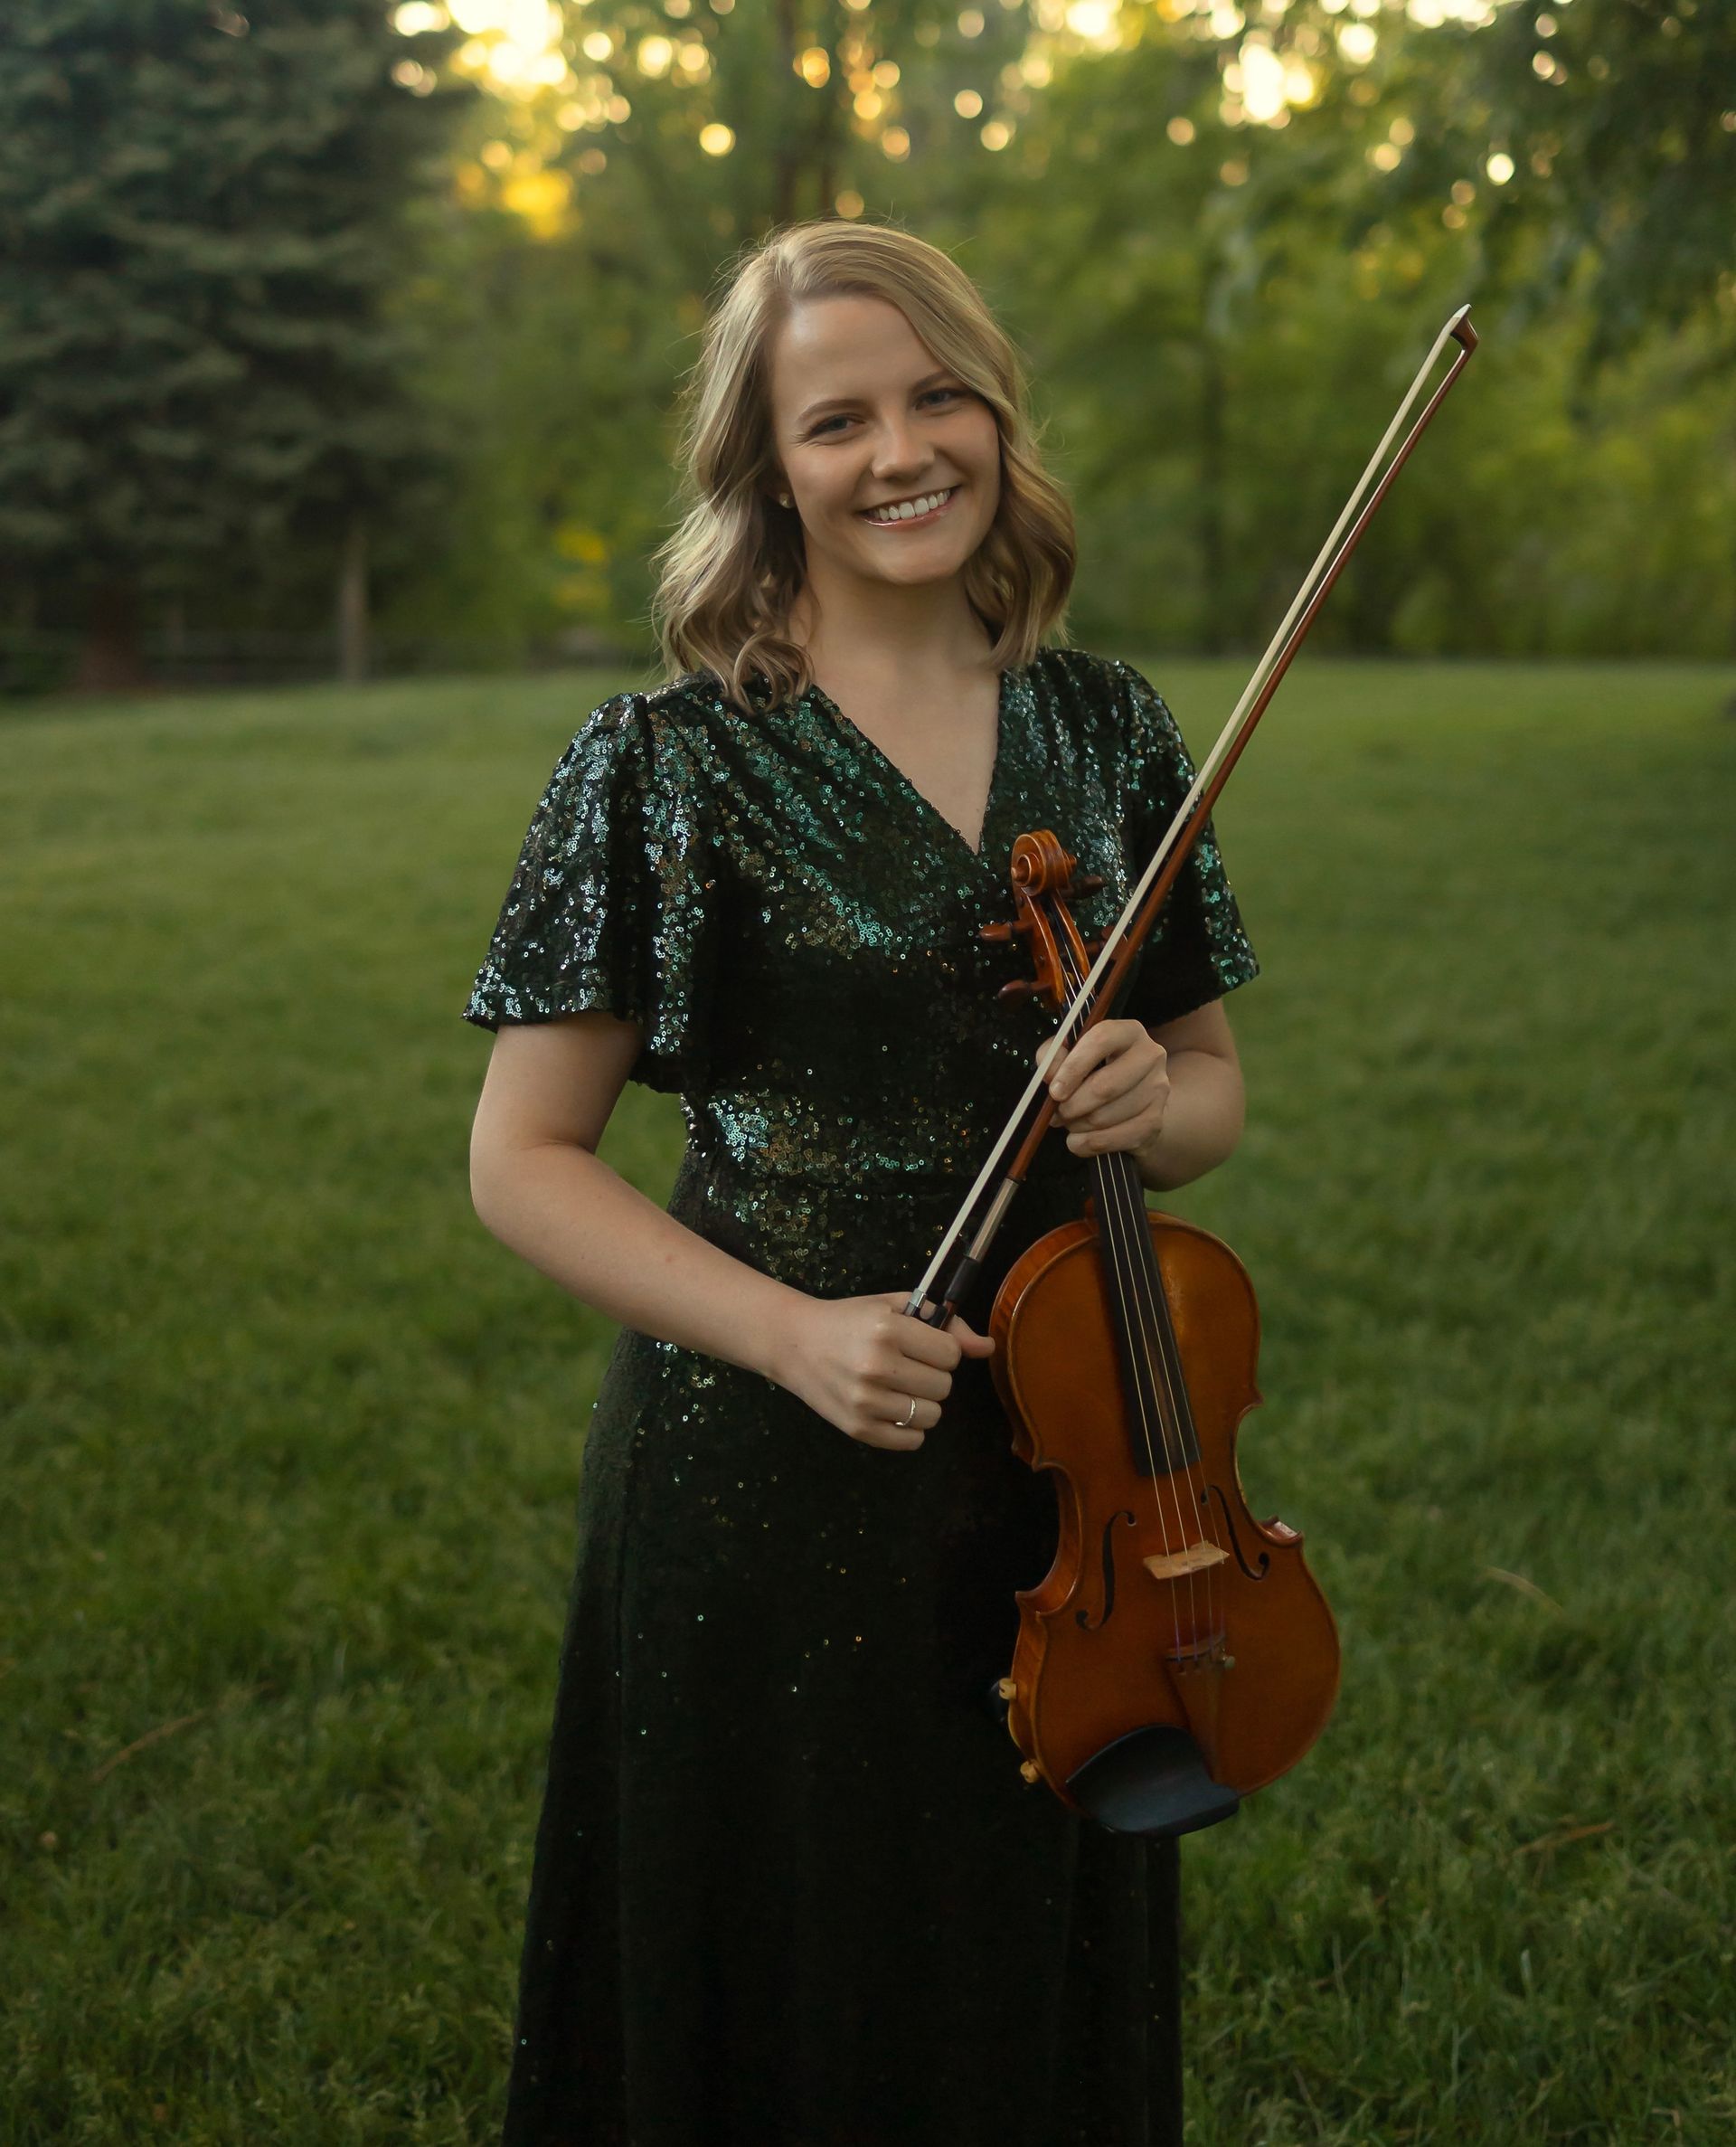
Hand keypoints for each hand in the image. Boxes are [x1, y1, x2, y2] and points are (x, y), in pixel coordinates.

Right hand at [773, 1292, 995, 1451]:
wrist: (794, 1343)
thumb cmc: (849, 1321)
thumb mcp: (894, 1308)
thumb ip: (945, 1324)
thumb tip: (987, 1347)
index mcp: (887, 1331)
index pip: (951, 1355)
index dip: (942, 1350)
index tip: (922, 1346)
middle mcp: (876, 1367)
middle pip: (944, 1387)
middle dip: (933, 1376)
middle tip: (907, 1366)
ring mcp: (865, 1402)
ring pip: (932, 1416)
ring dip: (922, 1403)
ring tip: (898, 1387)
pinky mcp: (858, 1429)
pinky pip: (912, 1441)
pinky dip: (909, 1428)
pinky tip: (892, 1408)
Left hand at [1035, 1018, 1169, 1159]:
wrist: (1131, 1102)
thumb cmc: (1095, 1071)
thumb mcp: (1070, 1054)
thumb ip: (1054, 1056)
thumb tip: (1050, 1075)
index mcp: (1129, 1032)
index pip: (1101, 1040)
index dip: (1073, 1067)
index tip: (1054, 1090)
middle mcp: (1151, 1056)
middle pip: (1105, 1086)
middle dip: (1072, 1105)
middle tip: (1055, 1113)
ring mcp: (1157, 1090)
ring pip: (1106, 1116)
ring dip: (1077, 1125)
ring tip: (1069, 1123)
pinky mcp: (1155, 1121)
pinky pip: (1115, 1139)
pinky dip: (1088, 1144)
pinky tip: (1078, 1140)